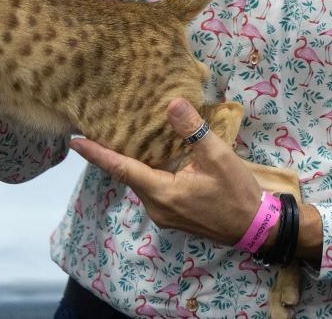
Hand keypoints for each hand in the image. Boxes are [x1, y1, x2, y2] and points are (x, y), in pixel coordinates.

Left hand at [69, 98, 266, 246]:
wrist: (257, 228)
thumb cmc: (237, 193)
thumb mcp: (218, 156)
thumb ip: (193, 129)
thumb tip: (172, 103)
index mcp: (162, 192)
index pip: (121, 169)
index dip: (97, 154)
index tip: (74, 142)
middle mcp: (156, 207)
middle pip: (127, 175)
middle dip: (111, 154)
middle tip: (95, 129)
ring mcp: (164, 214)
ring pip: (140, 182)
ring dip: (130, 163)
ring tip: (119, 138)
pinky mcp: (173, 215)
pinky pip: (151, 189)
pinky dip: (145, 171)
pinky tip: (149, 156)